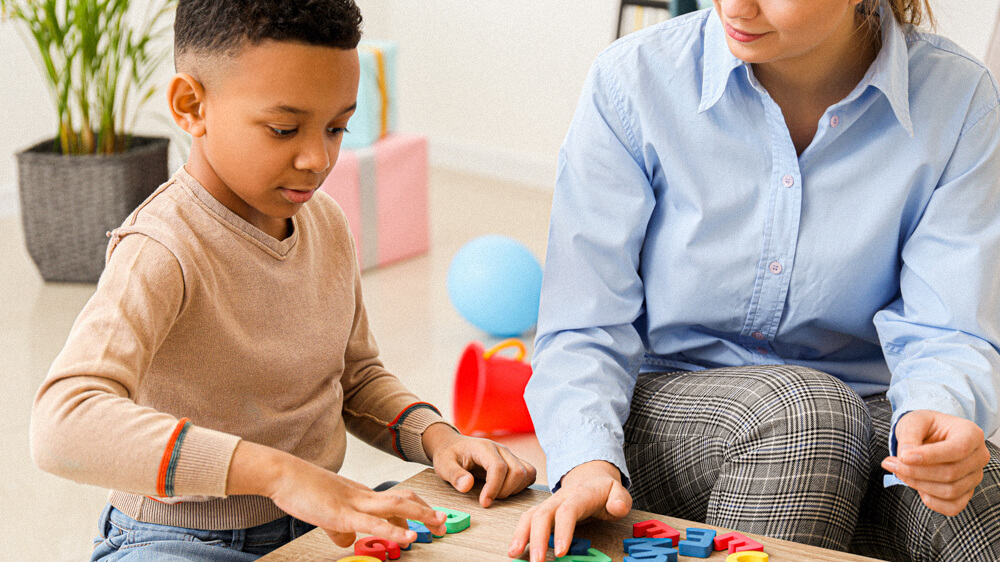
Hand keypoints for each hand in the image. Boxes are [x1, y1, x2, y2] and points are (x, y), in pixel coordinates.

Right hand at [227, 441, 446, 546]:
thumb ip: (338, 528)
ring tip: (438, 523)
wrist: (283, 474)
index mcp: (359, 494)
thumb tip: (346, 541)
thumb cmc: (301, 489)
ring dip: (420, 514)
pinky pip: (374, 523)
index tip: (427, 519)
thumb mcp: (324, 513)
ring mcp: (355, 503)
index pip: (395, 500)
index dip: (414, 508)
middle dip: (426, 510)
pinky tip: (409, 537)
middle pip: (404, 499)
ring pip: (397, 506)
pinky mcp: (343, 514)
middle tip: (443, 521)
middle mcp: (363, 495)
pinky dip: (395, 530)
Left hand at [422, 423, 536, 506]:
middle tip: (488, 499)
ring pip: (527, 473)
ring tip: (497, 495)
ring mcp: (509, 455)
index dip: (494, 488)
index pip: (499, 467)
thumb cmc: (448, 455)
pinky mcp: (514, 461)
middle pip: (517, 472)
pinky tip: (506, 491)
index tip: (484, 503)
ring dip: (515, 489)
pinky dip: (522, 486)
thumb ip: (454, 475)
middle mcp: (501, 449)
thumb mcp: (443, 465)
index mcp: (484, 448)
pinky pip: (529, 473)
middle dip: (505, 491)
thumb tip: (467, 486)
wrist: (453, 445)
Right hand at [508, 460, 630, 561]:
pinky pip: (528, 519)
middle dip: (537, 538)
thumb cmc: (605, 491)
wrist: (592, 478)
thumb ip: (620, 500)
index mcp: (580, 494)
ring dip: (521, 535)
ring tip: (514, 554)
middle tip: (537, 561)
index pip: (568, 510)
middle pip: (543, 514)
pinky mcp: (543, 510)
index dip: (562, 530)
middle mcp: (560, 497)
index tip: (560, 553)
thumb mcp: (619, 492)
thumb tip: (616, 507)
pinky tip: (514, 549)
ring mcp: (550, 503)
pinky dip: (519, 534)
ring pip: (531, 515)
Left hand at [881, 409, 990, 515]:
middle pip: (951, 473)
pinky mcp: (967, 492)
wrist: (932, 435)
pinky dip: (930, 501)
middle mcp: (979, 456)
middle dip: (916, 471)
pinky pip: (953, 507)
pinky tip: (915, 485)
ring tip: (897, 471)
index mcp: (971, 434)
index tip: (903, 457)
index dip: (929, 457)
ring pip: (950, 491)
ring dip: (918, 485)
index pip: (957, 450)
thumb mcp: (913, 421)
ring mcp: (975, 477)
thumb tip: (905, 457)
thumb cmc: (924, 426)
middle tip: (889, 463)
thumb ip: (909, 437)